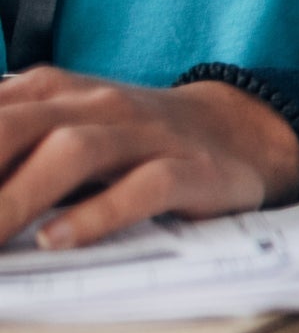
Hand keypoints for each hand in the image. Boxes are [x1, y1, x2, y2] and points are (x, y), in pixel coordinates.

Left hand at [0, 67, 298, 246]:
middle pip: (19, 126)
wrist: (242, 132)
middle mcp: (97, 106)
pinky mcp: (192, 170)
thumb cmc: (132, 141)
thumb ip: (10, 138)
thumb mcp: (62, 125)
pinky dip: (98, 214)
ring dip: (19, 198)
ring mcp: (147, 135)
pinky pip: (144, 187)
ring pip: (76, 153)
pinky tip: (59, 240)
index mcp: (55, 92)